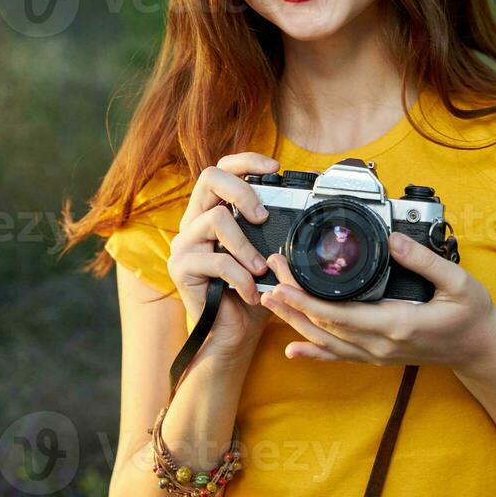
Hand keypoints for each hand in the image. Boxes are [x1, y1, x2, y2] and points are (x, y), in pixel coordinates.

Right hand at [166, 152, 279, 361]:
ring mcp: (184, 244)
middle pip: (209, 177)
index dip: (246, 160)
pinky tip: (251, 293)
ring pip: (215, 220)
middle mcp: (194, 221)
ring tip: (261, 269)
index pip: (222, 168)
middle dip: (242, 190)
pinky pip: (216, 260)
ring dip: (246, 246)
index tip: (275, 167)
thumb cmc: (255, 291)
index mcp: (214, 211)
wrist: (233, 336)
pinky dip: (241, 277)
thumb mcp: (273, 251)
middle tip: (263, 216)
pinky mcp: (180, 269)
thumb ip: (283, 222)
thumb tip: (314, 185)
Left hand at [260, 232, 495, 372]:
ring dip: (296, 322)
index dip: (306, 301)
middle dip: (293, 302)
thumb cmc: (472, 315)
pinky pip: (340, 356)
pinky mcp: (378, 355)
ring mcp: (378, 353)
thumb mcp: (457, 282)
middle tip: (270, 275)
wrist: (481, 350)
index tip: (283, 283)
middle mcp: (381, 344)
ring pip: (327, 342)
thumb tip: (395, 239)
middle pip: (325, 326)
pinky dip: (314, 352)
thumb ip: (424, 260)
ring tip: (270, 301)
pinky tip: (293, 349)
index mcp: (396, 323)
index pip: (340, 315)